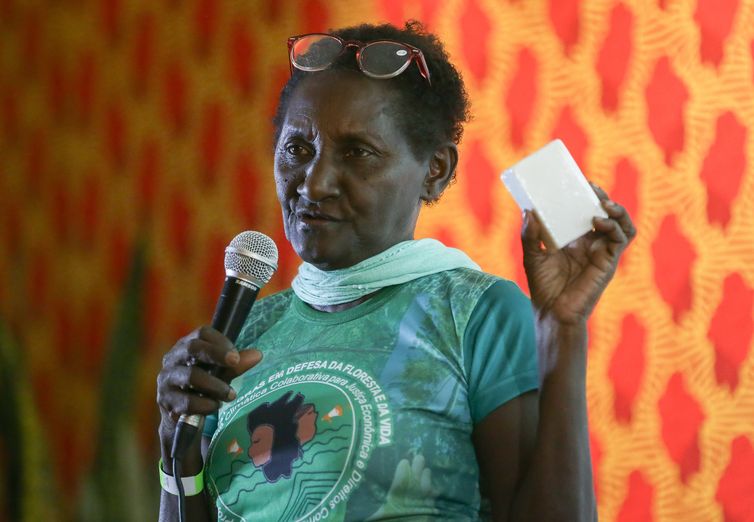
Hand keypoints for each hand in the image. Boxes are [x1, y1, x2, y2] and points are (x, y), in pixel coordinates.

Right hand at [156, 326, 261, 432]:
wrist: (180, 416)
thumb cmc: (203, 386)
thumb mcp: (220, 373)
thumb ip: (236, 365)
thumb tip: (258, 355)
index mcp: (187, 345)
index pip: (201, 333)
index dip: (220, 341)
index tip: (236, 355)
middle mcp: (173, 358)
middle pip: (192, 348)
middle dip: (216, 354)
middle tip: (235, 362)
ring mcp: (167, 378)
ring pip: (191, 376)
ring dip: (215, 385)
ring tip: (231, 394)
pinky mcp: (165, 399)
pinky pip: (187, 401)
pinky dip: (205, 404)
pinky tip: (215, 406)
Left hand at [521, 183, 635, 325]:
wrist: (552, 312)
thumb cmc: (543, 286)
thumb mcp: (532, 255)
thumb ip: (530, 234)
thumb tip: (528, 211)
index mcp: (576, 238)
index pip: (586, 211)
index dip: (587, 196)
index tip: (579, 181)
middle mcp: (592, 242)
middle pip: (606, 213)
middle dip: (601, 197)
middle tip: (589, 186)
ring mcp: (602, 251)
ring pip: (622, 223)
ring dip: (617, 209)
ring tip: (602, 201)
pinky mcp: (608, 262)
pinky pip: (621, 239)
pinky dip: (614, 226)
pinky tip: (598, 221)